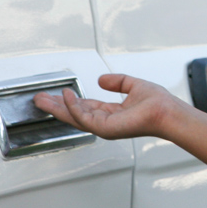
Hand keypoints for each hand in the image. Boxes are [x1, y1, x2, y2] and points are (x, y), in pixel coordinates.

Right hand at [33, 74, 172, 140]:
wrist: (166, 111)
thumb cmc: (157, 103)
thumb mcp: (132, 85)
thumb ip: (117, 82)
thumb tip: (101, 79)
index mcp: (111, 113)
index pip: (84, 107)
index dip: (69, 101)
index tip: (56, 94)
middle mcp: (105, 122)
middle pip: (74, 114)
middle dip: (56, 107)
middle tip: (39, 100)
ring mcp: (104, 127)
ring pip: (74, 117)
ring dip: (57, 108)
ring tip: (43, 99)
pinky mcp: (105, 128)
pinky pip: (83, 117)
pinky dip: (73, 107)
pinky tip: (66, 97)